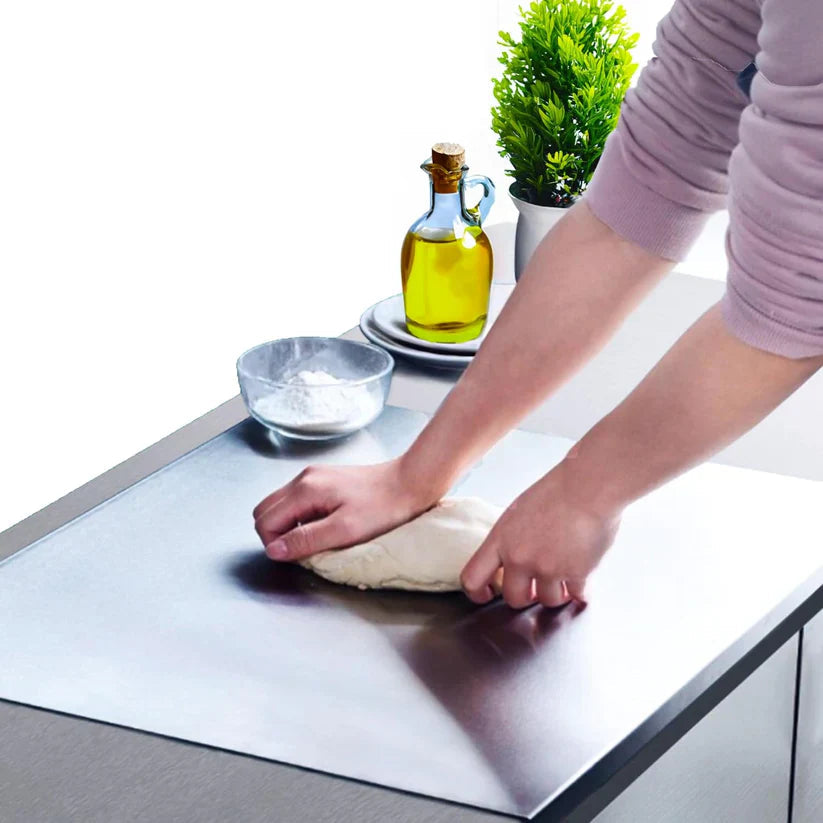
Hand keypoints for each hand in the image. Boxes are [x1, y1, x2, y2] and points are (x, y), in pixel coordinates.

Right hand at [253, 458, 435, 561]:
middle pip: (266, 510)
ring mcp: (313, 476)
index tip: (298, 556)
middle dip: (276, 535)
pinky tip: (326, 525)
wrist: (411, 482)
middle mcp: (304, 478)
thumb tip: (274, 550)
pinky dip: (302, 517)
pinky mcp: (325, 479)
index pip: (265, 521)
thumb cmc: (384, 507)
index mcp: (304, 489)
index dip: (275, 545)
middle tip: (304, 549)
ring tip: (318, 538)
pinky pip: (298, 501)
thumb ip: (306, 540)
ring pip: (281, 505)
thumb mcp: (344, 531)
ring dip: (290, 526)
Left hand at [461, 459, 620, 608]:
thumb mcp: (518, 513)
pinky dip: (582, 591)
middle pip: (513, 598)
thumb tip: (511, 561)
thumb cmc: (556, 492)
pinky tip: (584, 577)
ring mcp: (547, 568)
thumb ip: (510, 540)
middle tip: (537, 588)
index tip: (487, 595)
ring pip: (548, 601)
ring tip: (565, 577)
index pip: (472, 577)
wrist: (587, 487)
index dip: (477, 593)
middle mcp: (520, 558)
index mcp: (500, 540)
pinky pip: (577, 596)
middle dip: (527, 597)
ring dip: (557, 594)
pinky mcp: (576, 574)